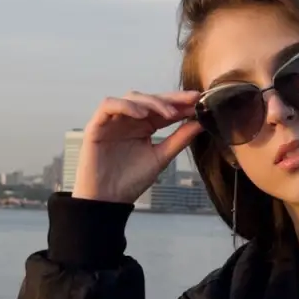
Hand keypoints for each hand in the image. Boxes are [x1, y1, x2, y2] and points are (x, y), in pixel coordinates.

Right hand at [73, 91, 203, 203]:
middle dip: (171, 98)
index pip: (164, 108)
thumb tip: (201, 123)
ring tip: (168, 113)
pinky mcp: (97, 125)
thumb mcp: (161, 157)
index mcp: (145, 126)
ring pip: (132, 98)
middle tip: (191, 101)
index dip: (181, 103)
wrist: (108, 200)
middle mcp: (130, 119)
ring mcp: (113, 120)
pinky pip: (108, 106)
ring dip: (151, 102)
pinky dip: (125, 106)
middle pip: (150, 98)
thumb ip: (179, 139)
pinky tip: (141, 114)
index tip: (200, 101)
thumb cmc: (131, 181)